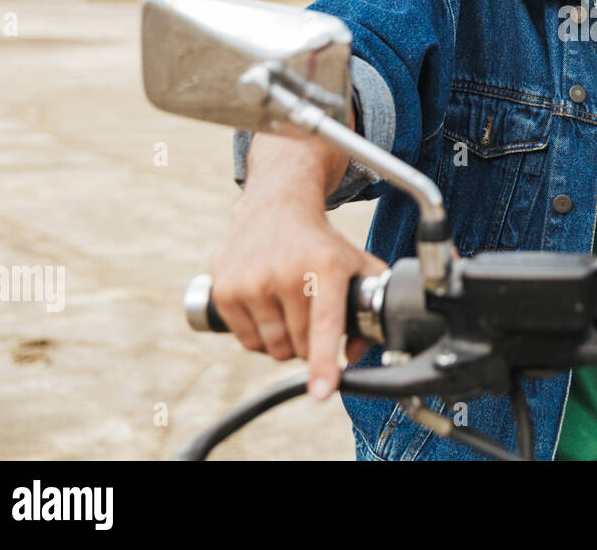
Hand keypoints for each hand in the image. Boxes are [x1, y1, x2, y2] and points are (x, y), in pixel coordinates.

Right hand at [212, 186, 389, 400]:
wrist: (276, 207)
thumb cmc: (322, 244)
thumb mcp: (357, 263)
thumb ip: (371, 306)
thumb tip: (357, 353)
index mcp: (325, 267)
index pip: (324, 325)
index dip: (324, 362)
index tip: (323, 390)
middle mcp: (286, 273)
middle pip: (299, 346)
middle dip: (309, 345)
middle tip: (312, 318)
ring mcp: (251, 282)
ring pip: (272, 348)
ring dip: (284, 343)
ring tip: (291, 312)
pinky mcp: (224, 289)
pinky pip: (247, 341)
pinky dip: (260, 337)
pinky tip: (268, 310)